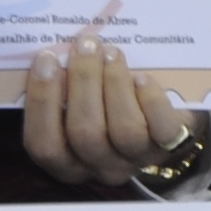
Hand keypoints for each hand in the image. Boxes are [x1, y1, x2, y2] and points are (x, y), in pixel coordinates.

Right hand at [20, 32, 188, 188]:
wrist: (158, 115)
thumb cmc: (103, 100)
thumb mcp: (75, 100)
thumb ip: (60, 87)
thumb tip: (52, 52)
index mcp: (67, 161)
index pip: (44, 145)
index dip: (42, 102)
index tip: (47, 58)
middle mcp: (99, 166)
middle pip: (85, 134)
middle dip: (83, 82)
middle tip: (85, 44)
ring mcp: (135, 159)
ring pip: (124, 130)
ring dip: (115, 84)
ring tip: (112, 53)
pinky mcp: (168, 147)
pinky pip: (161, 129)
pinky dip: (152, 100)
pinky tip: (142, 78)